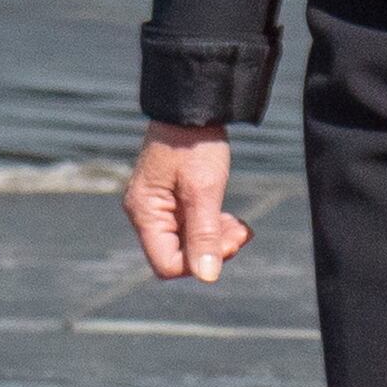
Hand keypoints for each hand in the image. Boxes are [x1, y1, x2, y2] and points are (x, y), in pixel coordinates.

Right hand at [123, 123, 250, 282]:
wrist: (194, 109)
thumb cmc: (195, 145)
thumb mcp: (204, 190)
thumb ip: (204, 234)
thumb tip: (207, 277)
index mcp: (145, 213)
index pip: (167, 264)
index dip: (199, 263)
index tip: (229, 243)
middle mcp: (146, 214)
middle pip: (178, 255)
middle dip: (212, 249)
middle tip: (241, 233)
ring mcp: (159, 207)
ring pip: (189, 243)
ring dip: (217, 239)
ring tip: (240, 226)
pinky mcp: (173, 200)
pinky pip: (193, 226)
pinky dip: (214, 227)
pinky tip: (233, 220)